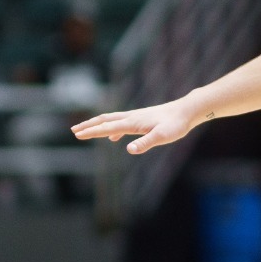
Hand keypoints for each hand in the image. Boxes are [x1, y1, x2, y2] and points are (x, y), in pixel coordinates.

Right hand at [71, 97, 203, 153]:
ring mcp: (135, 117)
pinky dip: (111, 129)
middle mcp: (131, 118)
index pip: (107, 128)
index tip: (77, 135)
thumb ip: (145, 143)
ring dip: (97, 125)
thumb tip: (128, 150)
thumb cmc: (175, 125)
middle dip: (88, 126)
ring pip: (111, 120)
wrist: (186, 111)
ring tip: (86, 131)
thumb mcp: (162, 137)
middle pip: (104, 120)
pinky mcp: (141, 119)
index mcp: (132, 123)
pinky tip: (113, 137)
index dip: (91, 132)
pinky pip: (121, 123)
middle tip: (74, 130)